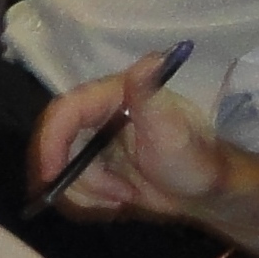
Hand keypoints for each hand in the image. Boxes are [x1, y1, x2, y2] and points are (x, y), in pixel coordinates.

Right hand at [29, 50, 228, 221]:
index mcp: (112, 96)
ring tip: (125, 193)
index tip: (52, 174)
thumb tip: (152, 58)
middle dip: (78, 176)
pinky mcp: (94, 166)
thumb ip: (151, 95)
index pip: (65, 111)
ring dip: (91, 190)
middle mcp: (97, 116)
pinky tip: (121, 196)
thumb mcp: (171, 129)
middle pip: (57, 144)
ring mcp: (94, 143)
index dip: (52, 141)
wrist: (206, 192)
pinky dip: (92, 199)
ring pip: (64, 169)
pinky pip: (72, 185)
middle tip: (106, 195)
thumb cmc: (194, 157)